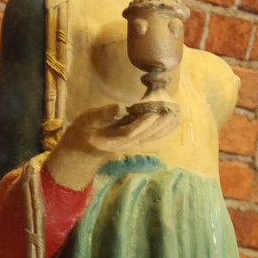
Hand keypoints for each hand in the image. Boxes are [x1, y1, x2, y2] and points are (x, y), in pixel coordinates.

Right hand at [44, 104, 174, 190]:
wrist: (81, 150)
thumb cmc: (82, 132)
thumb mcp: (87, 120)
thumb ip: (103, 115)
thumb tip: (121, 108)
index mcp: (114, 138)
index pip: (131, 131)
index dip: (143, 123)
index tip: (153, 112)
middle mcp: (127, 143)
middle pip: (146, 134)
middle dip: (159, 123)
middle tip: (171, 109)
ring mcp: (132, 143)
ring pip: (151, 136)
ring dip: (165, 126)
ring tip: (176, 113)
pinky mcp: (135, 140)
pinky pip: (152, 136)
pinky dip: (163, 128)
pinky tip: (172, 121)